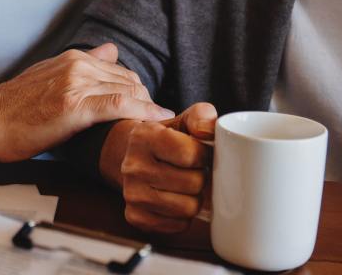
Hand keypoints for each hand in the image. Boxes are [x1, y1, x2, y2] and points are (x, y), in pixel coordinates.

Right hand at [0, 44, 173, 162]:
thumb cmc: (14, 108)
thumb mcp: (48, 75)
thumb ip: (82, 64)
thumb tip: (110, 49)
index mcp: (72, 58)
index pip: (120, 70)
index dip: (138, 91)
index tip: (147, 108)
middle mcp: (77, 66)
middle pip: (130, 79)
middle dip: (147, 101)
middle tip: (156, 121)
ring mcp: (76, 85)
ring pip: (129, 90)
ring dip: (150, 108)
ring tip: (163, 126)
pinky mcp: (75, 107)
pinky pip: (120, 105)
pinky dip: (144, 112)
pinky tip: (159, 120)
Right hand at [105, 102, 216, 233]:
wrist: (132, 156)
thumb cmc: (166, 139)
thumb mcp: (183, 120)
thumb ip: (202, 116)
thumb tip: (209, 132)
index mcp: (143, 136)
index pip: (190, 154)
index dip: (204, 155)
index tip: (200, 152)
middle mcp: (132, 166)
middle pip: (193, 183)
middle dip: (200, 177)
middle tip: (193, 171)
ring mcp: (132, 194)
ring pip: (188, 208)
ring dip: (194, 198)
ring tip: (186, 185)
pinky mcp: (136, 217)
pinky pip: (179, 225)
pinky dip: (184, 215)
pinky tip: (176, 199)